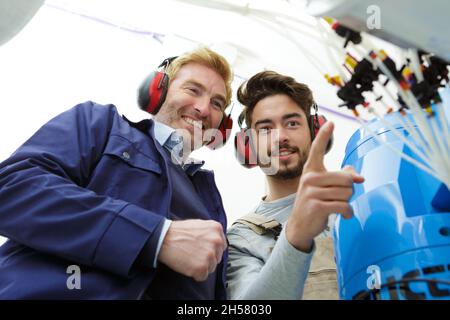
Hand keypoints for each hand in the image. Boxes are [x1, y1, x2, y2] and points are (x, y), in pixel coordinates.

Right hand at [158, 219, 226, 281]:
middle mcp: (216, 241)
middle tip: (193, 254)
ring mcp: (210, 255)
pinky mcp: (202, 267)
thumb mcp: (199, 225)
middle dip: (207, 258)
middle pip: (217, 257)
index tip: (201, 250)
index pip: (221, 246)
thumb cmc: (178, 232)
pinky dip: (195, 274)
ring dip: (201, 266)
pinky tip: (187, 265)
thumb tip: (216, 242)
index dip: (211, 249)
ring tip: (189, 258)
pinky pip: (203, 276)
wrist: (164, 238)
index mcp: (216, 229)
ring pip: (211, 268)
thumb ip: (210, 233)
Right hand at [286, 121, 364, 251]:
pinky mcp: (316, 205)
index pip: (317, 149)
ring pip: (347, 193)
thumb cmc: (314, 204)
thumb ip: (340, 177)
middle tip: (340, 197)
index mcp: (311, 170)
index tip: (331, 122)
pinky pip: (343, 205)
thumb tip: (357, 176)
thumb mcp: (324, 188)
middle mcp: (309, 178)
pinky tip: (343, 215)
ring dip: (348, 202)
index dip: (324, 135)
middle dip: (349, 190)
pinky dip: (348, 213)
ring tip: (338, 207)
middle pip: (346, 178)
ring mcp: (311, 191)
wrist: (299, 225)